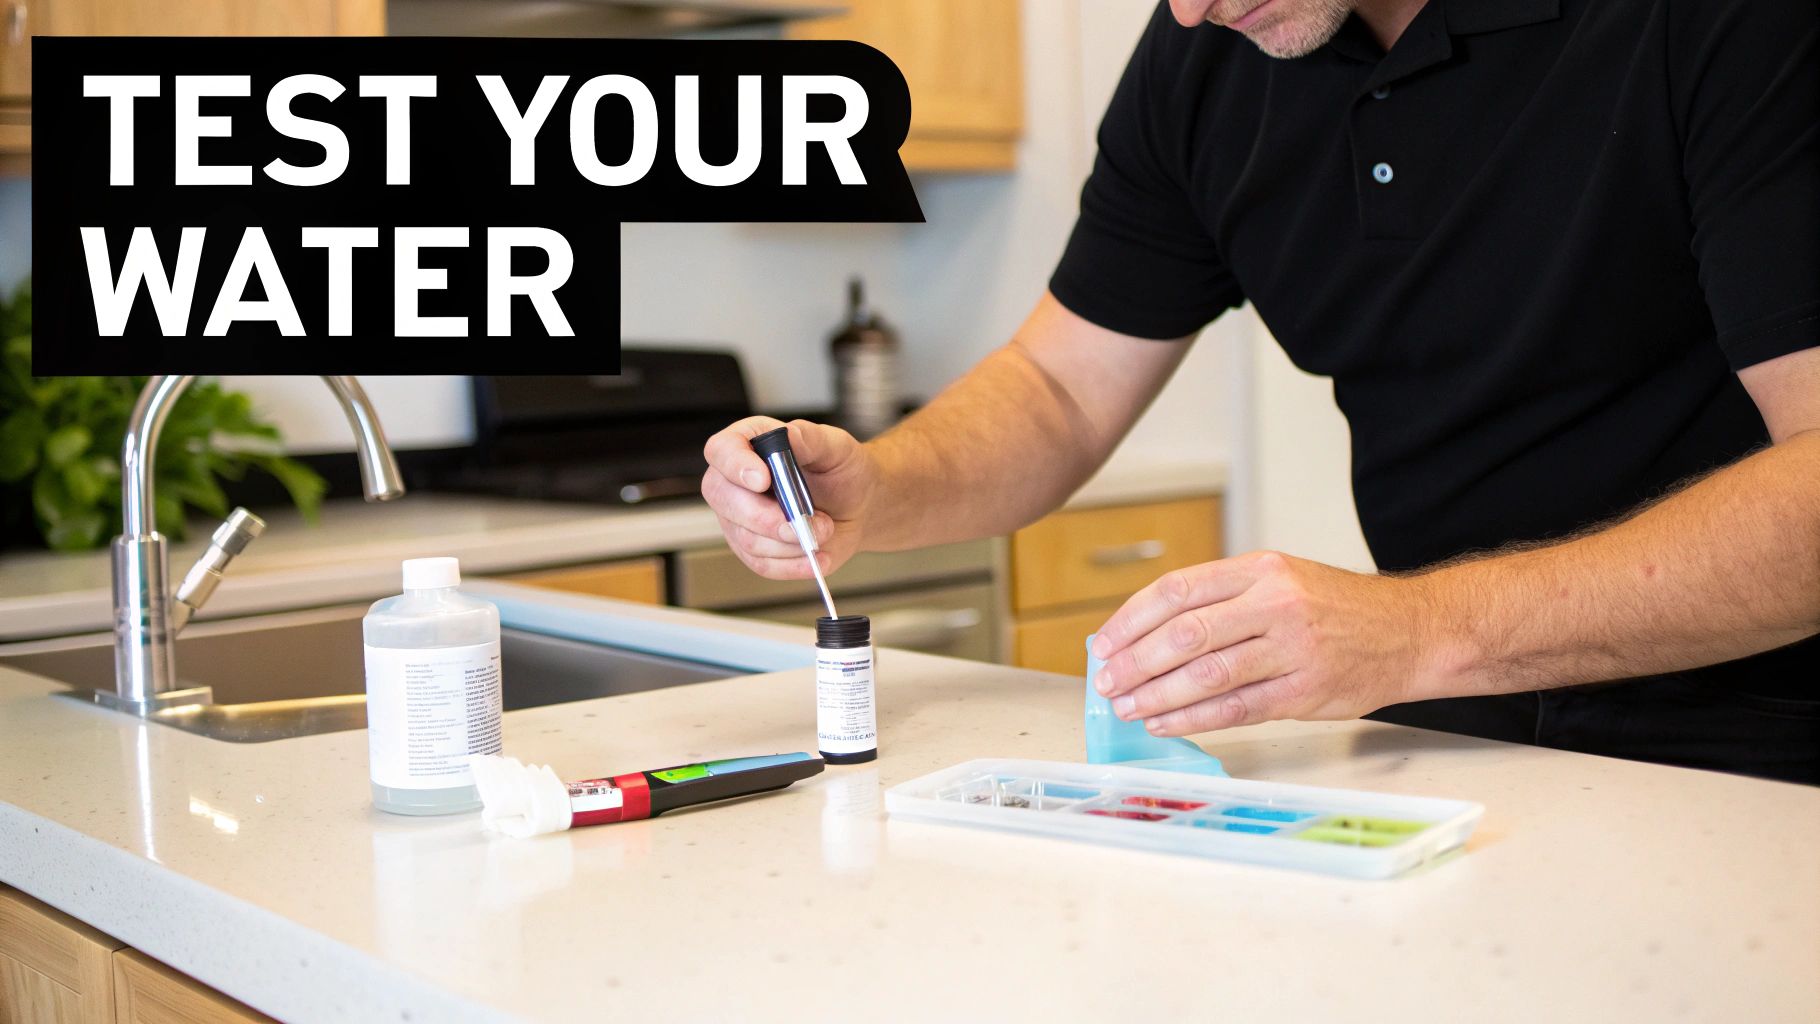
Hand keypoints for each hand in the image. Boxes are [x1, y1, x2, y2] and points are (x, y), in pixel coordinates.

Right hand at [701, 417, 876, 579]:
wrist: (858, 505)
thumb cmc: (841, 469)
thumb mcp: (835, 446)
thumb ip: (810, 438)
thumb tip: (789, 436)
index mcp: (749, 445)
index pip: (721, 450)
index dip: (735, 465)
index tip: (763, 479)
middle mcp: (735, 482)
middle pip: (724, 499)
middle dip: (765, 516)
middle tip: (803, 521)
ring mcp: (740, 519)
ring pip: (747, 538)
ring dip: (789, 541)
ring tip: (824, 530)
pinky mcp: (754, 550)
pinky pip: (762, 564)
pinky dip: (792, 564)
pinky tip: (817, 557)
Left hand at [1089, 551, 1452, 734]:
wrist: (1411, 632)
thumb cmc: (1336, 608)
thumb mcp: (1280, 579)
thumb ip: (1221, 599)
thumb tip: (1148, 632)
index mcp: (1261, 569)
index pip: (1178, 590)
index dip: (1132, 619)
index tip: (1105, 642)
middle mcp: (1274, 603)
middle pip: (1185, 634)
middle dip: (1135, 662)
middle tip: (1106, 682)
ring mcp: (1291, 649)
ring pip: (1206, 674)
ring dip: (1156, 695)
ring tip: (1126, 706)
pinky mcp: (1304, 692)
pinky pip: (1235, 709)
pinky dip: (1192, 719)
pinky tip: (1164, 723)